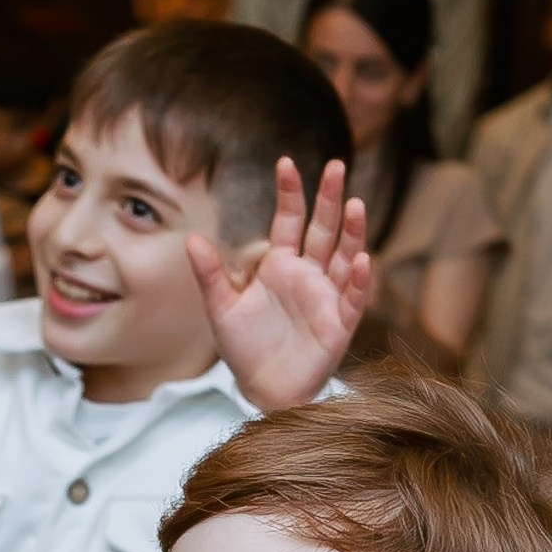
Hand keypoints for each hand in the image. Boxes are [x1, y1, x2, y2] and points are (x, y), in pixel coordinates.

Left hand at [187, 157, 370, 412]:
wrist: (262, 389)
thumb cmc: (244, 348)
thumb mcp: (221, 308)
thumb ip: (209, 274)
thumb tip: (191, 238)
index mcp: (280, 264)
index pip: (289, 219)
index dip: (290, 192)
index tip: (285, 162)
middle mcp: (308, 274)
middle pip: (323, 228)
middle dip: (330, 198)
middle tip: (335, 165)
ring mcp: (327, 296)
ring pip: (344, 256)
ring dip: (352, 232)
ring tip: (357, 204)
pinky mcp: (339, 323)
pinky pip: (351, 298)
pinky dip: (357, 280)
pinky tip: (360, 260)